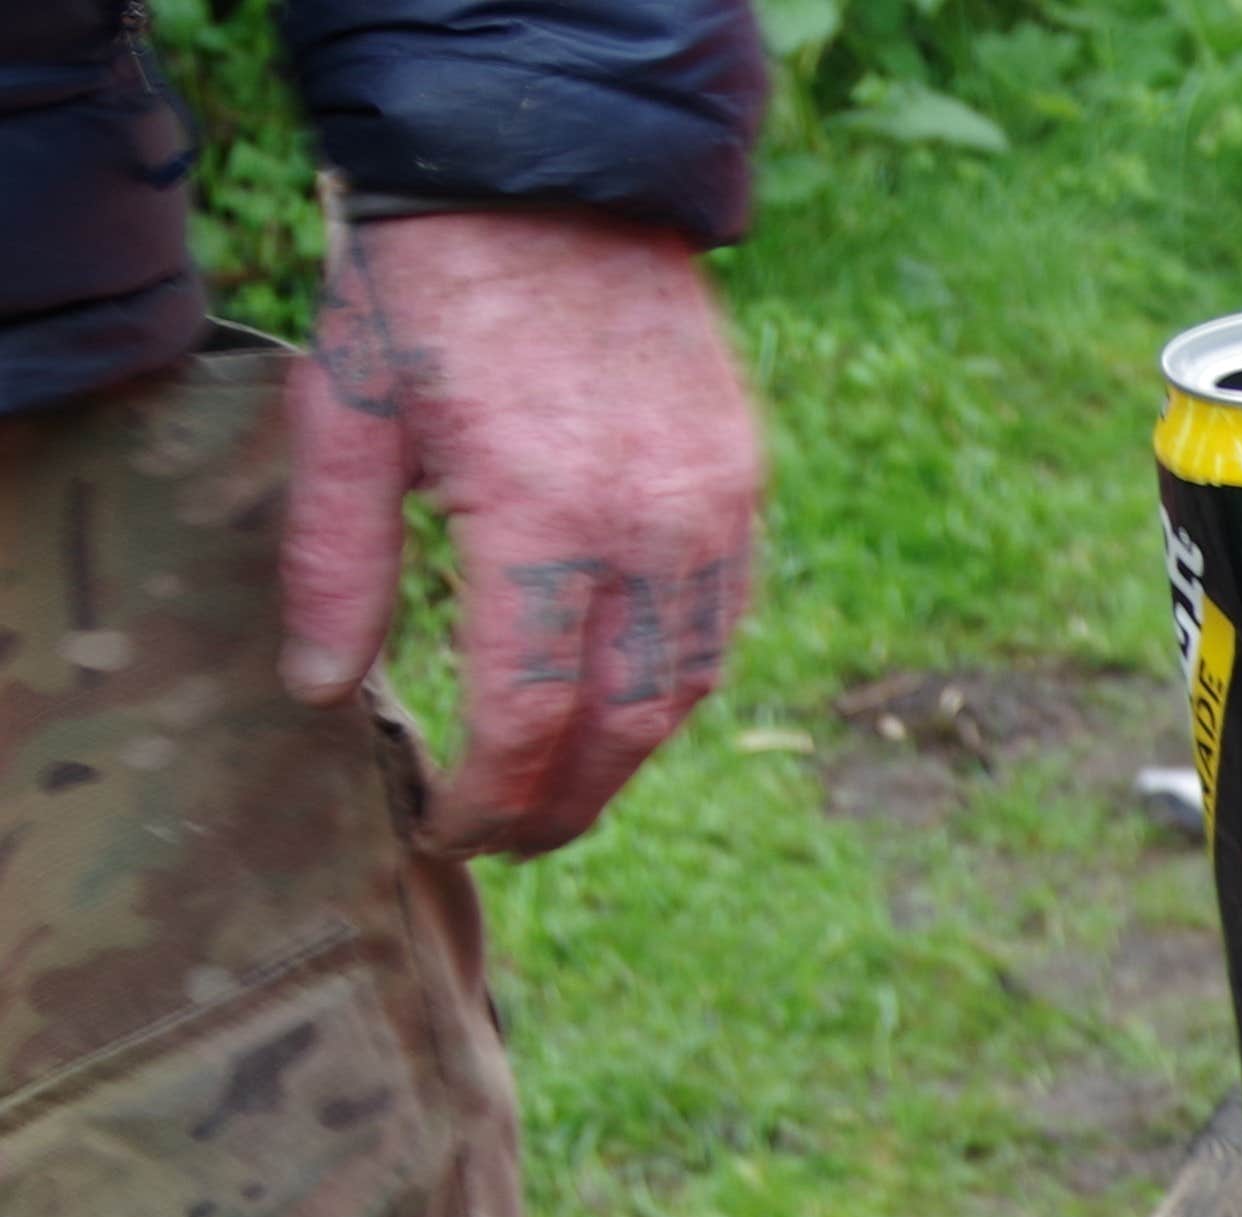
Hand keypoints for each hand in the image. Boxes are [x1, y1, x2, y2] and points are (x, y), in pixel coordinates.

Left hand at [285, 208, 766, 857]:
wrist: (554, 178)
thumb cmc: (429, 291)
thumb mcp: (349, 417)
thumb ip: (336, 564)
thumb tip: (325, 694)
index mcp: (543, 513)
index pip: (529, 713)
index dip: (488, 797)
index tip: (444, 830)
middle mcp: (650, 526)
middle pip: (623, 727)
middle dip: (562, 804)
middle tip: (504, 840)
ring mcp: (713, 508)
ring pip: (687, 687)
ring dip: (624, 759)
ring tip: (560, 789)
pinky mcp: (742, 485)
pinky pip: (722, 622)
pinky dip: (673, 685)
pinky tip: (617, 701)